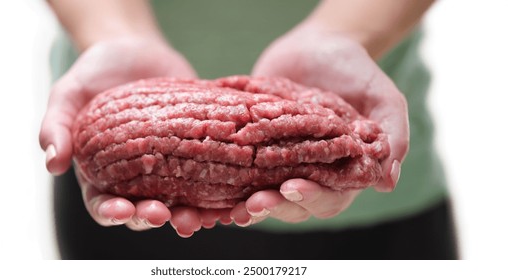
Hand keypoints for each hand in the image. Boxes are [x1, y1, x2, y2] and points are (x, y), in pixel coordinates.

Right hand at [39, 37, 211, 236]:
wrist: (135, 50)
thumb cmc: (95, 73)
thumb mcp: (68, 93)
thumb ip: (56, 126)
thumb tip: (52, 163)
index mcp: (102, 173)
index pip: (104, 204)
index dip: (111, 213)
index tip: (121, 211)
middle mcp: (136, 177)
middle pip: (144, 210)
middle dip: (153, 218)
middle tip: (163, 215)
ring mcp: (169, 166)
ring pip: (179, 202)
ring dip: (188, 214)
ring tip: (198, 217)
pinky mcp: (196, 150)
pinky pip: (208, 175)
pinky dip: (216, 191)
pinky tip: (227, 196)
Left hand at [230, 21, 408, 224]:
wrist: (317, 45)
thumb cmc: (354, 71)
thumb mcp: (382, 97)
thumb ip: (392, 135)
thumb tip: (388, 183)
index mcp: (341, 170)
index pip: (329, 196)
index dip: (311, 198)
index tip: (293, 188)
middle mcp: (309, 172)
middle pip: (292, 204)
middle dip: (274, 207)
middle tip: (254, 205)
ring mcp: (278, 162)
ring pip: (262, 195)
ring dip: (247, 206)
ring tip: (232, 210)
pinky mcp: (253, 148)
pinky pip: (237, 171)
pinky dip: (224, 183)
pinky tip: (210, 193)